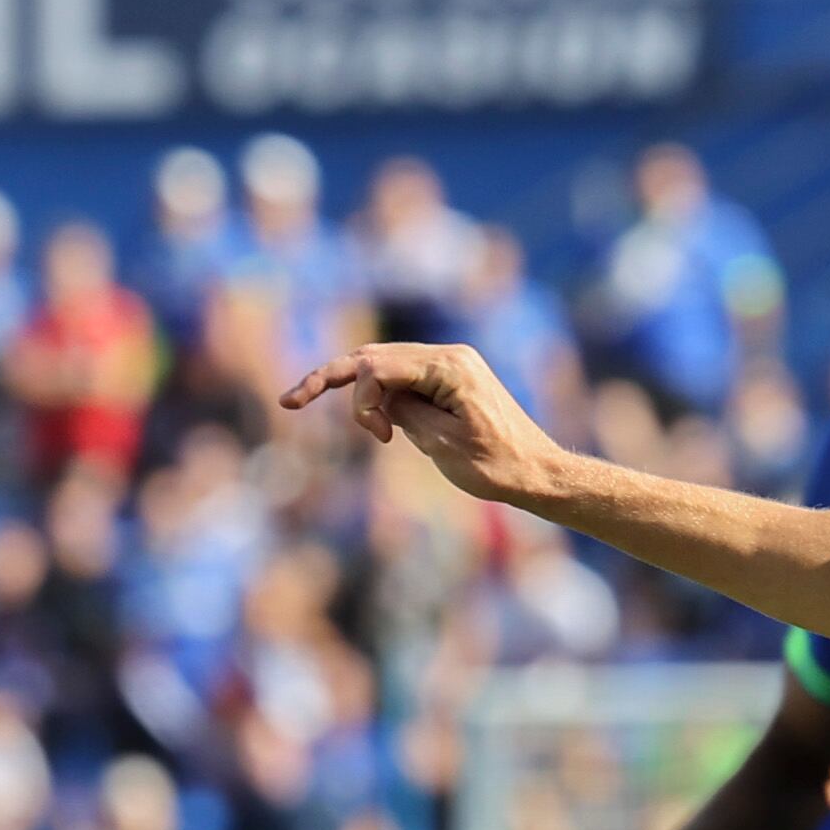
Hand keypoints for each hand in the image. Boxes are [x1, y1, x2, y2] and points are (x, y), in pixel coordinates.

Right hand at [276, 342, 566, 509]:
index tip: (379, 439)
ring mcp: (452, 364)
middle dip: (329, 378)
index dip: (360, 401)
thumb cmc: (499, 467)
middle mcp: (450, 355)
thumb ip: (402, 412)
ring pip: (383, 364)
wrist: (541, 474)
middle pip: (372, 357)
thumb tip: (373, 395)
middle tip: (288, 400)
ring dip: (351, 385)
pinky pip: (402, 376)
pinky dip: (377, 392)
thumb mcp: (442, 444)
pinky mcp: (452, 378)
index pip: (378, 367)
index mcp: (450, 366)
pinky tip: (360, 408)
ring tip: (305, 397)